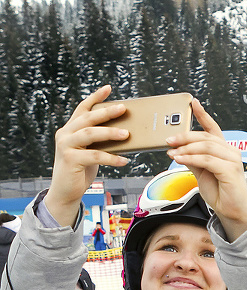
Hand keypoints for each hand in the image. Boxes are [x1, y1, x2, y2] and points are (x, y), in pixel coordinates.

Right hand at [45, 86, 129, 225]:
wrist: (65, 191)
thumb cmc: (81, 170)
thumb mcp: (91, 151)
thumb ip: (100, 141)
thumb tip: (125, 134)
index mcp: (71, 129)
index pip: (83, 108)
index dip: (95, 97)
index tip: (108, 88)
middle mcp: (65, 134)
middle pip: (88, 118)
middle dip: (106, 112)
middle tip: (123, 109)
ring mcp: (66, 146)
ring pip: (90, 134)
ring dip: (110, 133)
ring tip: (127, 134)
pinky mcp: (70, 160)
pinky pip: (95, 156)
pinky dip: (111, 157)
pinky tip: (124, 161)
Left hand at [166, 99, 246, 239]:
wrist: (232, 211)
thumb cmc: (221, 193)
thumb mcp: (201, 173)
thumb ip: (193, 159)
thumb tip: (178, 149)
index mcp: (224, 150)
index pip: (213, 128)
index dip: (203, 115)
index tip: (192, 102)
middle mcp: (230, 152)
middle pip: (206, 137)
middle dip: (185, 137)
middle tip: (169, 140)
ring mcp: (232, 160)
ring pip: (206, 147)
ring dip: (186, 149)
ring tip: (172, 153)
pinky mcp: (230, 171)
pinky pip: (207, 160)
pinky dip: (191, 158)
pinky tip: (180, 159)